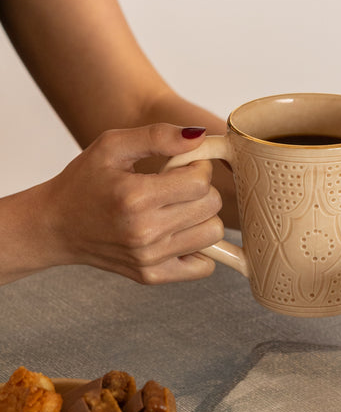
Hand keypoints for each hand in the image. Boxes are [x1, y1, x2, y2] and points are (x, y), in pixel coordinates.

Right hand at [40, 125, 223, 283]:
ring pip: (213, 235)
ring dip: (202, 217)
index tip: (180, 166)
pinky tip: (177, 232)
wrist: (55, 226)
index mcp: (135, 197)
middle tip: (175, 185)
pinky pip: (204, 266)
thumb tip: (199, 136)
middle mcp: (144, 232)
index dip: (197, 167)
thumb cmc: (84, 181)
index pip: (200, 181)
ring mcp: (149, 259)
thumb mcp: (112, 145)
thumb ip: (157, 135)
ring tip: (176, 208)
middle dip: (201, 189)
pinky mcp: (151, 276)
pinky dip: (199, 248)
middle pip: (211, 207)